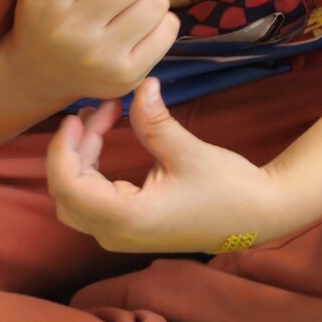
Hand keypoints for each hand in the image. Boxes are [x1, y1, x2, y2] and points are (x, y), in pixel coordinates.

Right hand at [8, 0, 177, 112]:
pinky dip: (161, 22)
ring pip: (158, 3)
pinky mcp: (125, 77)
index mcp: (45, 0)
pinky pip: (170, 29)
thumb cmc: (49, 14)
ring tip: (128, 7)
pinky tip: (136, 29)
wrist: (36, 75)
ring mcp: (99, 60)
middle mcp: (70, 33)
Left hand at [48, 80, 292, 254]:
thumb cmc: (228, 187)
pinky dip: (91, 171)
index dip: (63, 149)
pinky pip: (92, 202)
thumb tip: (140, 86)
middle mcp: (114, 234)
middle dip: (73, 149)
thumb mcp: (189, 151)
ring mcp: (119, 235)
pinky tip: (104, 144)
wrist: (258, 215)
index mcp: (126, 218)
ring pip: (75, 199)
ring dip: (80, 160)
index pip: (68, 186)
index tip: (77, 116)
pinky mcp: (128, 229)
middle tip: (98, 110)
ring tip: (99, 121)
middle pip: (66, 193)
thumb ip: (154, 121)